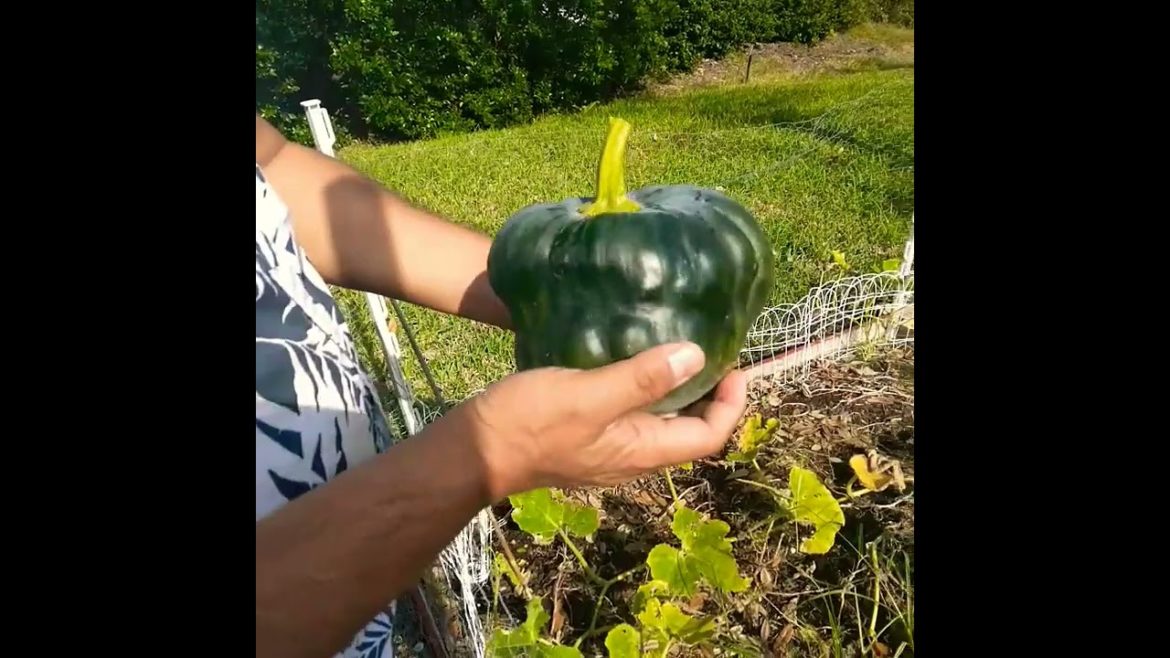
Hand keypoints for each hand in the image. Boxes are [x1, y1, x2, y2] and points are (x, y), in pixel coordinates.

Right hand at [450, 342, 746, 499]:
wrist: (474, 450)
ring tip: (675, 346)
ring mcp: (608, 450)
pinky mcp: (586, 437)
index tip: (734, 364)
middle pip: (689, 430)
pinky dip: (643, 389)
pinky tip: (628, 357)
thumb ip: (642, 378)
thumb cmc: (531, 423)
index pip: (708, 436)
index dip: (730, 403)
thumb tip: (696, 356)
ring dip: (675, 390)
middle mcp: (633, 457)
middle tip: (711, 348)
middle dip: (708, 394)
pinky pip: (630, 414)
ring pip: (659, 421)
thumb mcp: (590, 395)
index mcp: (642, 451)